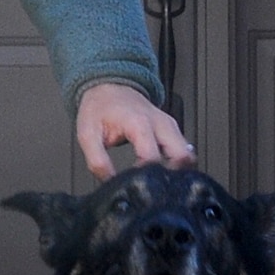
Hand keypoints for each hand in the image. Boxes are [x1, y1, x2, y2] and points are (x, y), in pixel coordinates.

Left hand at [75, 82, 195, 180]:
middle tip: (153, 186)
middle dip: (171, 176)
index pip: (152, 158)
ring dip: (177, 171)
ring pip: (187, 155)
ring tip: (157, 181)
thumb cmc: (99, 109)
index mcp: (139, 124)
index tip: (133, 184)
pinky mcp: (172, 129)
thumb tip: (110, 183)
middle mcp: (161, 124)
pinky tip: (161, 172)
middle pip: (182, 157)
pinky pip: (183, 151)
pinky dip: (177, 164)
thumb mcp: (88, 135)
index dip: (144, 176)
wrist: (109, 87)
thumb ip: (97, 161)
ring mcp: (170, 126)